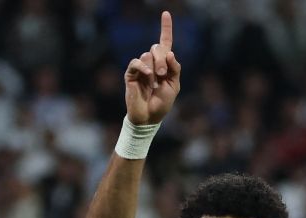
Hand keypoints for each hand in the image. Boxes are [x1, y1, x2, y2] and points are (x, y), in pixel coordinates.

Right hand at [124, 11, 180, 125]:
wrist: (149, 117)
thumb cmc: (162, 103)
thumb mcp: (175, 85)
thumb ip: (175, 69)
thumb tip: (169, 52)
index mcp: (164, 64)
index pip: (165, 42)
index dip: (165, 28)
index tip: (166, 13)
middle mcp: (152, 62)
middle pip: (157, 47)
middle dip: (163, 61)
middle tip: (163, 76)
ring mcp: (141, 67)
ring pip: (148, 55)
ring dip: (154, 68)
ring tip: (154, 83)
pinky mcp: (131, 73)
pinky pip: (137, 62)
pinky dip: (143, 67)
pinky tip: (147, 75)